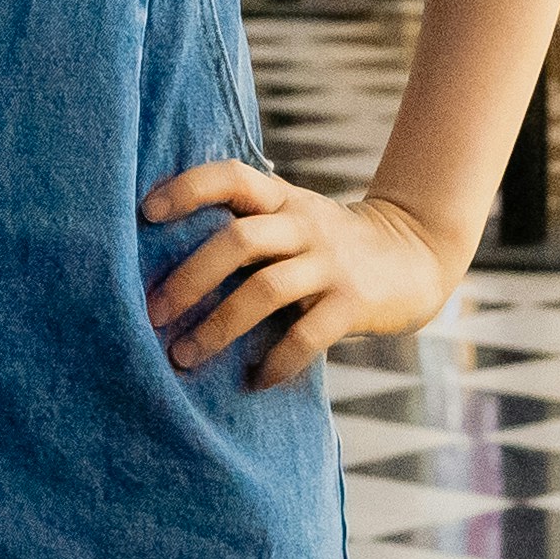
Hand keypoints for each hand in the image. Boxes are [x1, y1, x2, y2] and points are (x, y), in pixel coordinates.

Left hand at [139, 162, 466, 389]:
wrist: (414, 255)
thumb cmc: (327, 245)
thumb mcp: (292, 218)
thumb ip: (246, 227)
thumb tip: (163, 263)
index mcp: (281, 198)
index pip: (231, 176)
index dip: (187, 189)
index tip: (145, 213)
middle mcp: (304, 224)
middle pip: (238, 241)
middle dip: (189, 279)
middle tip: (152, 314)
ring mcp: (330, 264)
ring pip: (264, 291)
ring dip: (218, 328)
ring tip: (184, 357)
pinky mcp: (352, 303)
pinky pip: (306, 337)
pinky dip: (275, 363)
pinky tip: (254, 381)